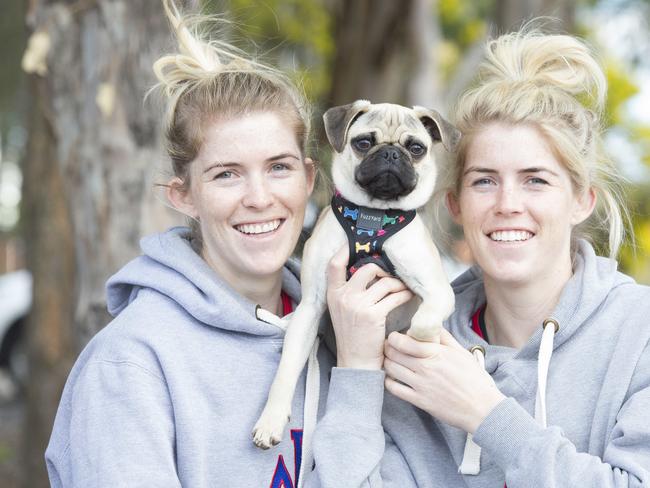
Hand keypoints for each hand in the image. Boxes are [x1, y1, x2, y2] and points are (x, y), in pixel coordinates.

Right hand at [327, 246, 413, 369]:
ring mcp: (357, 305)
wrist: (356, 362)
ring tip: (404, 289)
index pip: (334, 265)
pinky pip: (394, 296)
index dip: (345, 250)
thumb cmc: (353, 336)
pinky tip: (408, 298)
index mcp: (333, 294)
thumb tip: (369, 270)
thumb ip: (349, 291)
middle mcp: (343, 297)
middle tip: (392, 278)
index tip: (356, 243)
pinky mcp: (373, 315)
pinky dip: (404, 295)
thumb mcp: (342, 311)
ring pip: (385, 282)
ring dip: (398, 285)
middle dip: (384, 271)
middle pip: (368, 268)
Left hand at [383, 329, 505, 432]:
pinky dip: (389, 382)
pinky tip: (392, 378)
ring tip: (389, 360)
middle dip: (388, 348)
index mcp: (436, 354)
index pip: (404, 342)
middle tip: (388, 347)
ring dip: (387, 363)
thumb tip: (433, 326)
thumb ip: (445, 338)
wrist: (482, 409)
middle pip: (394, 354)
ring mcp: (421, 385)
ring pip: (392, 370)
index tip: (393, 337)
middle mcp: (425, 368)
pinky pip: (395, 389)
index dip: (394, 338)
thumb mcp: (462, 353)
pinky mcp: (419, 401)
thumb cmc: (475, 380)